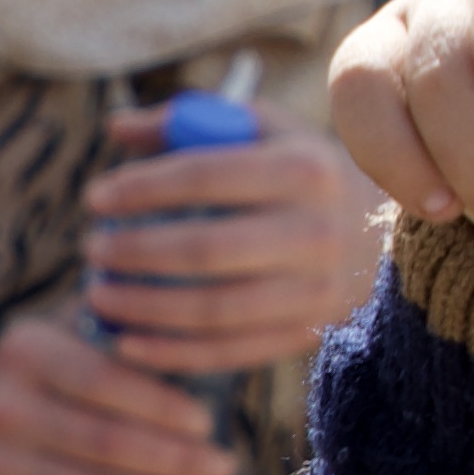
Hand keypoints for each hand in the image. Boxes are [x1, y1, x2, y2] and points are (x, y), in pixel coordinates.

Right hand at [0, 314, 235, 474]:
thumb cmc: (37, 374)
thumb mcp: (60, 331)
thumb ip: (117, 329)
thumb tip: (197, 336)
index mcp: (24, 351)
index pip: (104, 382)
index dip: (163, 408)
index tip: (208, 424)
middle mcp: (4, 408)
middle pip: (107, 446)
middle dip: (177, 463)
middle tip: (224, 468)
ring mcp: (0, 468)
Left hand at [79, 105, 388, 381]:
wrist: (382, 234)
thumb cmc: (301, 171)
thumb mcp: (264, 130)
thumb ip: (192, 121)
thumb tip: (117, 127)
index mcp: (304, 167)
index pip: (206, 177)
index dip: (143, 189)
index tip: (94, 198)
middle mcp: (317, 231)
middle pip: (207, 249)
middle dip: (137, 253)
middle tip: (91, 251)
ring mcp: (317, 290)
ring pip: (216, 309)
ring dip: (146, 308)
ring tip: (98, 296)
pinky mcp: (309, 332)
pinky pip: (232, 352)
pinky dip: (174, 353)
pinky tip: (128, 343)